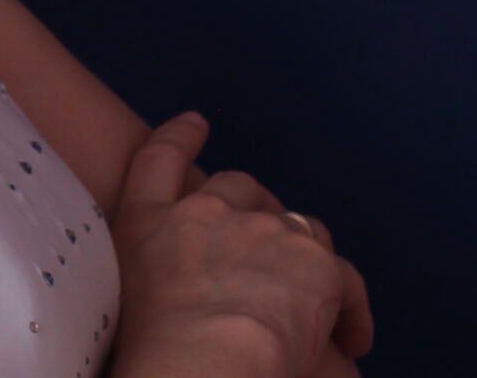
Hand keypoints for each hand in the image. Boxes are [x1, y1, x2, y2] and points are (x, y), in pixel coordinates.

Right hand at [107, 112, 349, 377]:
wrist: (199, 363)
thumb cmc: (151, 345)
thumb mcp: (125, 290)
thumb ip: (152, 264)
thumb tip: (179, 285)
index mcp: (149, 220)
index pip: (158, 159)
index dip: (179, 138)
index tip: (196, 124)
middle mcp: (208, 212)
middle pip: (239, 189)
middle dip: (255, 207)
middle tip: (266, 255)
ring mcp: (264, 232)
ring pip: (298, 228)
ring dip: (304, 256)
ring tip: (311, 303)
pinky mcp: (316, 266)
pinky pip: (345, 280)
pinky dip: (351, 310)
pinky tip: (351, 340)